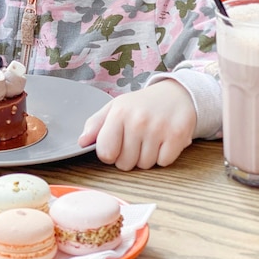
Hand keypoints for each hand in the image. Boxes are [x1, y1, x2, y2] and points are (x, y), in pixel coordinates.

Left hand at [77, 80, 195, 169]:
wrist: (176, 93)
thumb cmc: (141, 104)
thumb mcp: (115, 107)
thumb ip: (95, 124)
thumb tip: (81, 142)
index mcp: (119, 113)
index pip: (105, 153)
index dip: (109, 154)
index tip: (116, 145)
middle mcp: (138, 120)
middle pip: (125, 163)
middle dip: (129, 157)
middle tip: (136, 141)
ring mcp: (158, 128)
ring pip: (144, 165)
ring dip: (146, 157)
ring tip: (150, 139)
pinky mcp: (177, 135)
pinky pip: (163, 162)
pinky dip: (163, 156)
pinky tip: (163, 141)